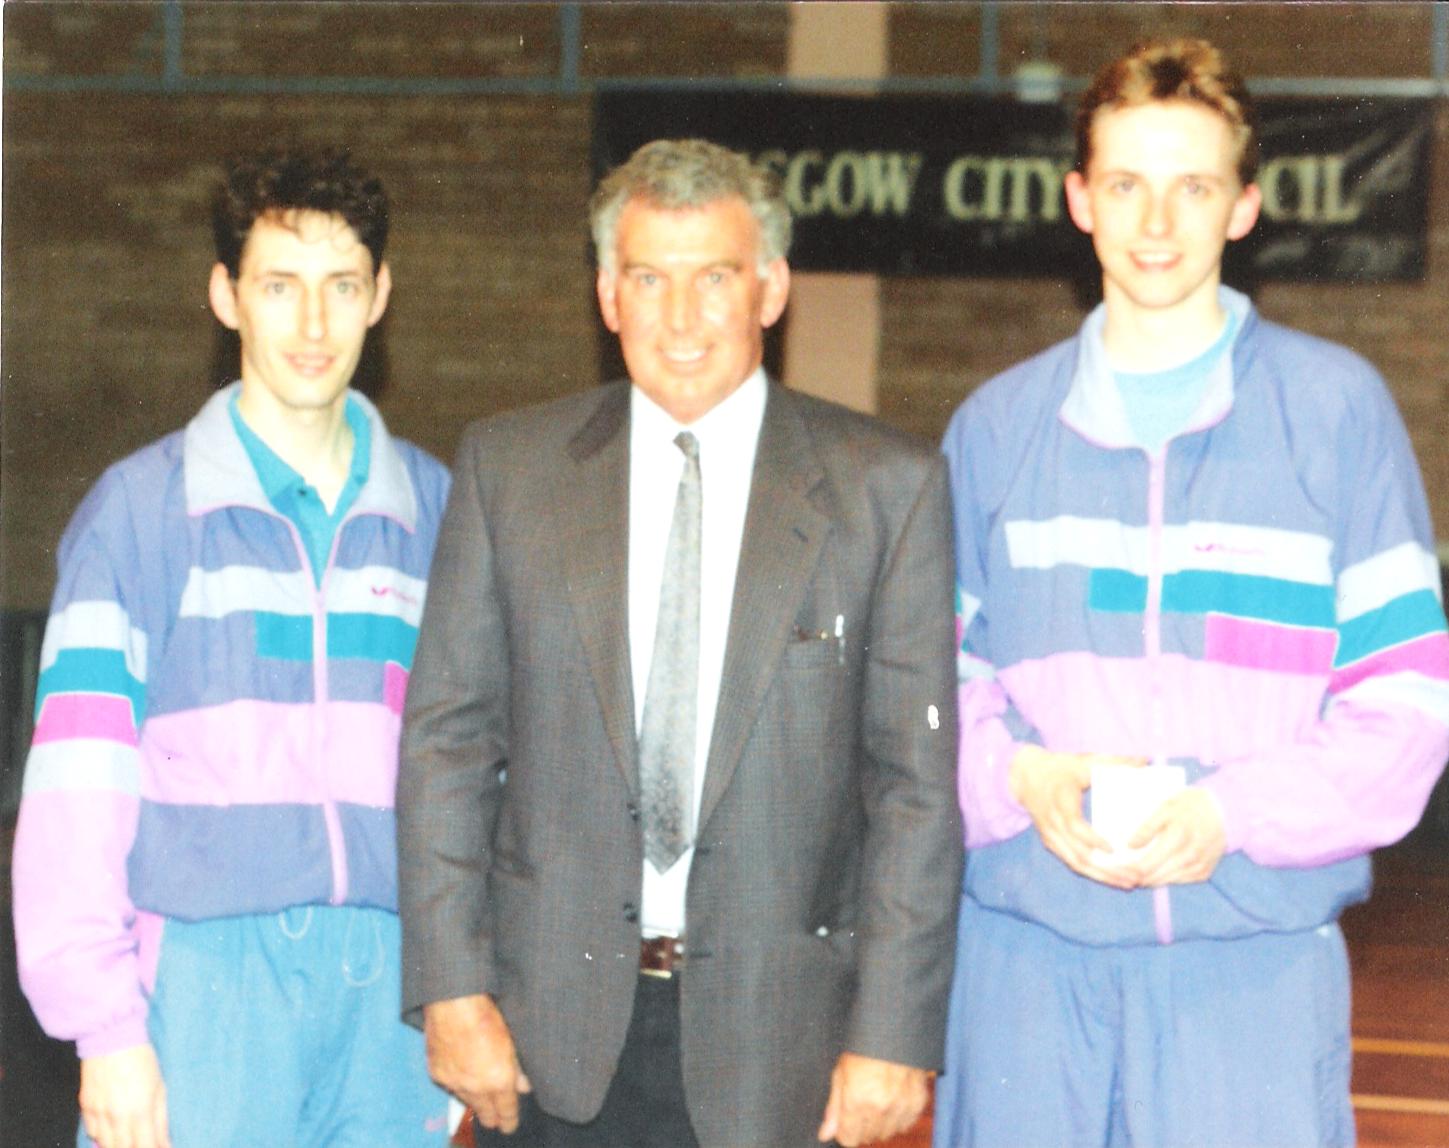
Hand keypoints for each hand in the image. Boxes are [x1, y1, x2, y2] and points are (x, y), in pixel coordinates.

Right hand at [79, 1044, 170, 1147]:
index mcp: (140, 1111)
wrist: (111, 1038)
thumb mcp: (160, 1087)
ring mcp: (98, 1114)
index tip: (157, 1147)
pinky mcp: (84, 1107)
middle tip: (142, 1140)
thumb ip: (161, 1120)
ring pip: (105, 1145)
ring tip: (129, 1136)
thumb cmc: (141, 1059)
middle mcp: (116, 1117)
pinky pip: (91, 1132)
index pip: (145, 1147)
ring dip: (118, 1144)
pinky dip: (102, 1135)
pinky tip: (112, 1128)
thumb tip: (165, 1143)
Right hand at [423, 994, 531, 1133]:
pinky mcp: (437, 1073)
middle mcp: (475, 1087)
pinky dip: (458, 1084)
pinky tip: (463, 1075)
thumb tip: (524, 1086)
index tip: (509, 1126)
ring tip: (481, 1096)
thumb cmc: (488, 1015)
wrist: (453, 1003)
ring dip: (475, 1100)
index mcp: (498, 1080)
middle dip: (492, 1117)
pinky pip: (450, 1087)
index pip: (506, 1111)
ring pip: (467, 1102)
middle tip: (497, 1118)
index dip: (509, 1121)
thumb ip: (518, 1068)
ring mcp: (454, 1082)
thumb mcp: (512, 1040)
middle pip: (485, 1114)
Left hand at [816, 1052, 929, 1145]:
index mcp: (857, 1101)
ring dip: (880, 1122)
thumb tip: (825, 1134)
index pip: (849, 1140)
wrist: (894, 1028)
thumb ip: (833, 1107)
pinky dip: (898, 1116)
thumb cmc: (862, 1046)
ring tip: (877, 1096)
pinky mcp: (918, 1102)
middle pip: (867, 1137)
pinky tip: (892, 1098)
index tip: (845, 1118)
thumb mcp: (840, 1072)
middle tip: (861, 1100)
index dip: (844, 1129)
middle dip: (861, 1125)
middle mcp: (881, 1109)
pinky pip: (905, 1124)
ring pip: (887, 1133)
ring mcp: (902, 1107)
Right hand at [1009, 746, 1144, 888]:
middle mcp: (1053, 823)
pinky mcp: (1051, 843)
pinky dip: (1092, 873)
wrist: (1024, 777)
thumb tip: (1144, 761)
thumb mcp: (1083, 762)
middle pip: (1078, 853)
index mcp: (1060, 801)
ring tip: (1127, 883)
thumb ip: (1113, 762)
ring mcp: (1051, 836)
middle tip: (1133, 877)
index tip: (1114, 849)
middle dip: (1107, 869)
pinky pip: (1071, 862)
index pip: (1074, 825)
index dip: (1093, 839)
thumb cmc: (1058, 769)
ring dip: (1102, 876)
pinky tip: (1112, 878)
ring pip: (1075, 863)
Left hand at [1118, 788, 1226, 886]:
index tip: (1116, 867)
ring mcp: (1198, 867)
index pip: (1146, 866)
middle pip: (1154, 877)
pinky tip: (1156, 871)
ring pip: (1165, 881)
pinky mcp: (1205, 872)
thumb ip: (1146, 827)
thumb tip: (1129, 845)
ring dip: (1149, 879)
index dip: (1128, 870)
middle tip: (1121, 872)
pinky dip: (1166, 877)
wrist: (1224, 811)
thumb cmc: (1190, 806)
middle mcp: (1189, 857)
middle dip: (1135, 877)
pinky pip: (1179, 881)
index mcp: (1177, 838)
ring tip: (1134, 872)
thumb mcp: (1165, 807)